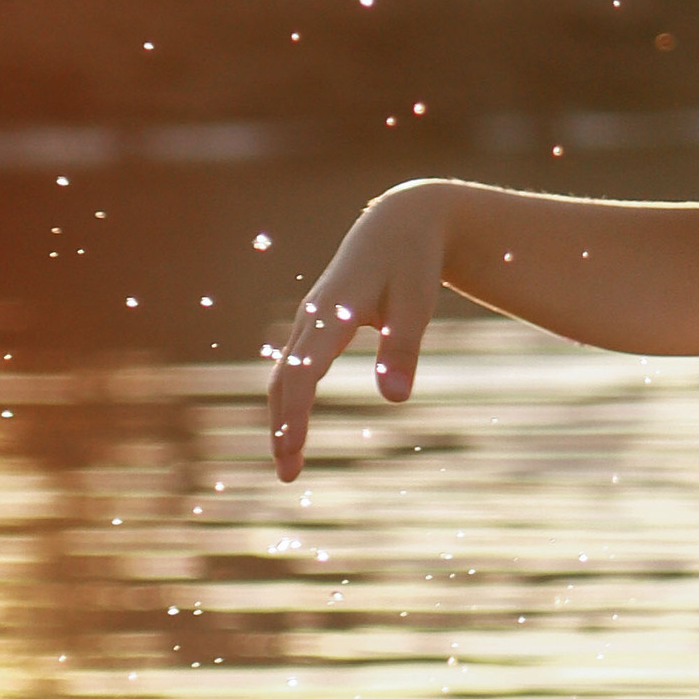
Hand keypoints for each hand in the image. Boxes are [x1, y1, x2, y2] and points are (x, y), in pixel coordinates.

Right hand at [267, 181, 449, 480]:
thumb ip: (403, 350)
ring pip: (284, 376)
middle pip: (284, 380)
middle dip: (283, 428)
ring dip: (282, 419)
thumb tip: (395, 400)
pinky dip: (290, 401)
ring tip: (291, 463)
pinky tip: (296, 429)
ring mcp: (309, 320)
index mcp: (331, 312)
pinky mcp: (316, 324)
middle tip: (289, 476)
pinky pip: (294, 368)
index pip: (304, 373)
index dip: (295, 415)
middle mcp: (311, 317)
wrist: (400, 221)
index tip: (293, 452)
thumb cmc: (412, 262)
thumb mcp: (416, 304)